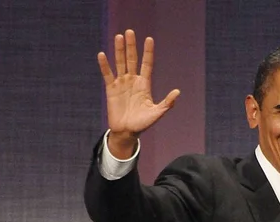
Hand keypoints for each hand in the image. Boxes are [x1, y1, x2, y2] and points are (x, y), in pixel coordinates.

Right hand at [97, 29, 179, 157]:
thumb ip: (167, 103)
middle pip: (132, 59)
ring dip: (119, 50)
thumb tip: (177, 92)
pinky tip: (102, 54)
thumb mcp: (157, 113)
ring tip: (118, 37)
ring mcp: (122, 83)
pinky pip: (107, 74)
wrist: (127, 132)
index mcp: (144, 84)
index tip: (149, 39)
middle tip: (130, 32)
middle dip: (131, 46)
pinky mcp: (111, 89)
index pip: (147, 64)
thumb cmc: (143, 123)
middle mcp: (133, 81)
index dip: (148, 52)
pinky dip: (105, 65)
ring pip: (120, 63)